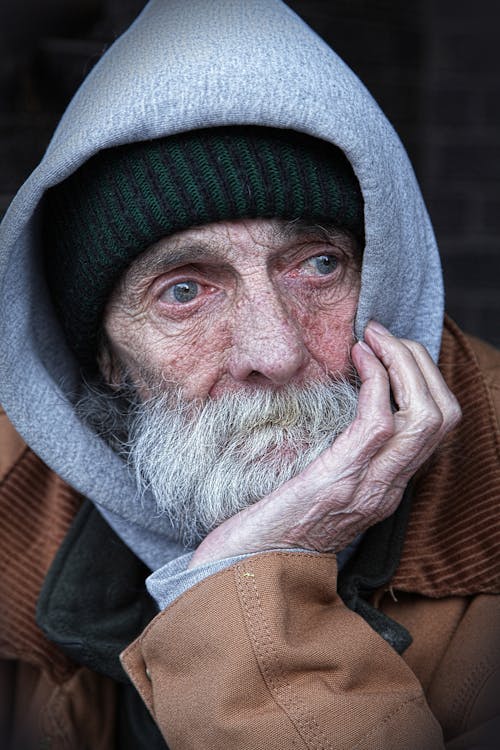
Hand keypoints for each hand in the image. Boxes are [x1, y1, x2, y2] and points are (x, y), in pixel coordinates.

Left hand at [188, 321, 461, 567]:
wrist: (242, 573)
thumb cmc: (271, 527)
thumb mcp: (318, 489)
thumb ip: (340, 458)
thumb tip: (340, 413)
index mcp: (384, 487)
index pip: (435, 427)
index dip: (424, 379)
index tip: (390, 349)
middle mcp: (387, 487)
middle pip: (442, 416)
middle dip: (421, 363)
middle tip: (386, 336)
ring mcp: (368, 486)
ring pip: (423, 415)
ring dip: (404, 363)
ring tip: (375, 337)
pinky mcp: (337, 480)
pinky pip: (378, 422)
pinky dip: (376, 380)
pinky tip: (356, 358)